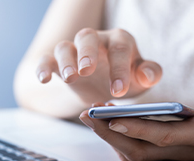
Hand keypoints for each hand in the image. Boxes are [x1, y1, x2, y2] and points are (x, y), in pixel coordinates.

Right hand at [36, 28, 161, 104]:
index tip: (119, 90)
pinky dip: (43, 67)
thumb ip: (150, 74)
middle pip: (88, 37)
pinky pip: (47, 59)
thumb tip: (147, 75)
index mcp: (119, 41)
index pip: (120, 48)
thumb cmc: (126, 78)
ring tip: (70, 78)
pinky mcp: (59, 63)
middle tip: (87, 71)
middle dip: (87, 53)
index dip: (119, 68)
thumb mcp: (142, 78)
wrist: (105, 86)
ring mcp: (75, 51)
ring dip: (66, 61)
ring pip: (65, 47)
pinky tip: (44, 80)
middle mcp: (95, 41)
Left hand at [79, 89, 193, 160]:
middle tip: (89, 114)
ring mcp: (167, 153)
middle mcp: (177, 150)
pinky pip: (134, 148)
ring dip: (109, 136)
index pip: (161, 136)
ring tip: (92, 116)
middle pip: (138, 149)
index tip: (113, 119)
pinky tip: (106, 121)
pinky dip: (116, 137)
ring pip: (132, 152)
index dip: (137, 129)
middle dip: (110, 134)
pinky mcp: (160, 150)